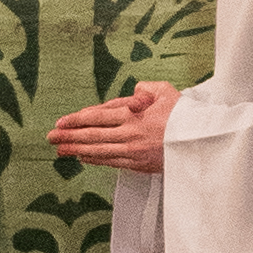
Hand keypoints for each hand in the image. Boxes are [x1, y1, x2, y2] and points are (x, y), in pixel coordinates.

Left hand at [49, 81, 179, 173]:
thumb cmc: (186, 115)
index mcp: (134, 114)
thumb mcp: (166, 92)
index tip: (62, 122)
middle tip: (51, 137)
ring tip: (60, 151)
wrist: (202, 143)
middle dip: (69, 136)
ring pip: (98, 151)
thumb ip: (145, 88)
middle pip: (92, 135)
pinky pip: (111, 162)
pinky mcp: (139, 164)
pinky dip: (95, 159)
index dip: (77, 119)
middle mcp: (130, 133)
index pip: (97, 116)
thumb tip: (133, 91)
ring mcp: (133, 151)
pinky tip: (84, 157)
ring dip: (77, 150)